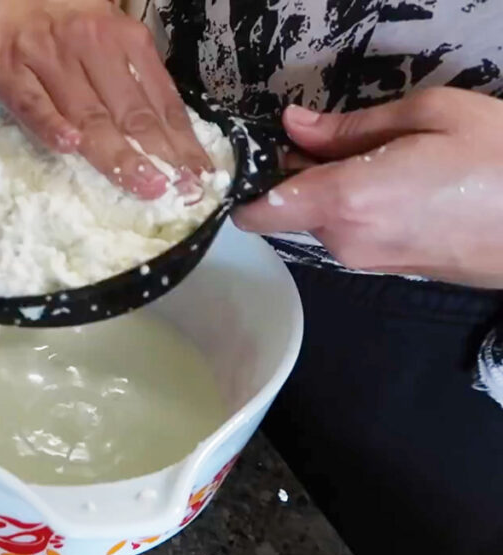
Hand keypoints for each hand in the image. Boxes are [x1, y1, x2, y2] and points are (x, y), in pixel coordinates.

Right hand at [0, 0, 210, 198]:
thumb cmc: (64, 18)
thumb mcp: (109, 33)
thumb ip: (133, 75)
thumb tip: (170, 135)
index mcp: (125, 40)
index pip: (161, 99)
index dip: (181, 142)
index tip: (197, 178)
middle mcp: (92, 47)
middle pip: (129, 111)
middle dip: (155, 156)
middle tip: (174, 190)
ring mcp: (48, 59)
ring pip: (86, 113)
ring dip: (115, 152)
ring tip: (140, 182)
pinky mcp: (7, 71)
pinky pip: (32, 102)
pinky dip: (50, 125)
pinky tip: (69, 145)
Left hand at [234, 87, 502, 288]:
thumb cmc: (501, 158)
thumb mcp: (431, 115)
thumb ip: (350, 127)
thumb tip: (294, 125)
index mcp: (345, 200)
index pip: (256, 210)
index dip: (246, 184)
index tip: (257, 154)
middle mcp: (345, 240)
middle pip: (288, 209)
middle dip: (299, 175)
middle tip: (335, 138)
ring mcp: (368, 262)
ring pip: (321, 221)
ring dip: (332, 192)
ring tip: (384, 157)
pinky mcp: (390, 271)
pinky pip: (351, 235)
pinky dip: (356, 210)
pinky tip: (399, 185)